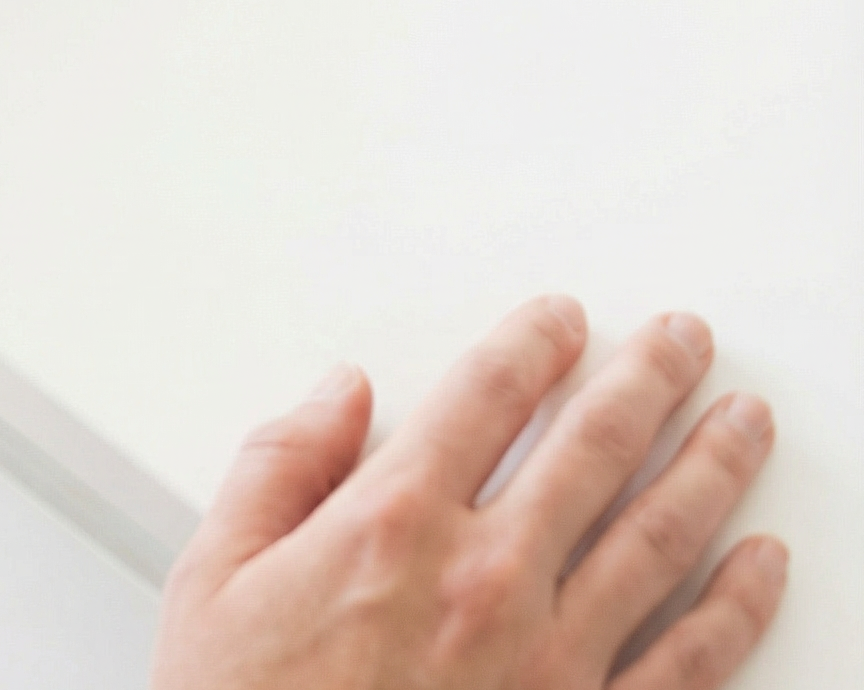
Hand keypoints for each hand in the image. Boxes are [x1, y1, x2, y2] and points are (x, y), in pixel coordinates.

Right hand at [152, 298, 784, 689]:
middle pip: (592, 446)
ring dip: (711, 466)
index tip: (561, 319)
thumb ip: (278, 467)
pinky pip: (687, 663)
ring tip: (741, 422)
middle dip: (648, 379)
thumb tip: (337, 394)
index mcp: (394, 525)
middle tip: (682, 339)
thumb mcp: (214, 582)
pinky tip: (758, 565)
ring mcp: (548, 661)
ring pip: (658, 537)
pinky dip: (736, 606)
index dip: (532, 341)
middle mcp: (484, 580)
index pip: (487, 394)